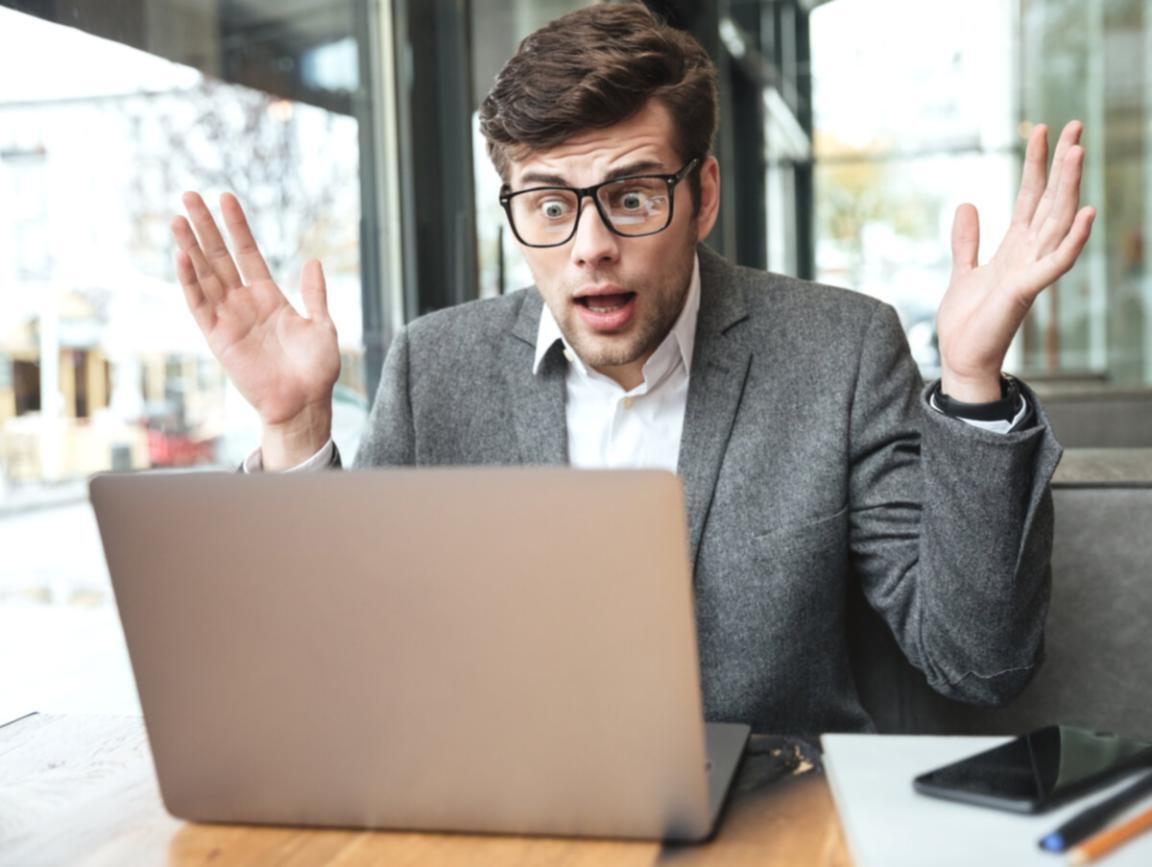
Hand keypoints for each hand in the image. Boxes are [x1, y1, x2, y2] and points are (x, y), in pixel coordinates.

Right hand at [172, 192, 339, 468]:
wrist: (304, 403)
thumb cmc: (316, 370)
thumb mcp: (323, 326)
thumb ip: (315, 294)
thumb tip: (313, 262)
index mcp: (269, 297)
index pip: (248, 253)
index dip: (237, 226)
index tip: (225, 198)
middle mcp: (245, 303)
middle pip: (220, 257)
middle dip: (205, 227)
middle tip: (190, 195)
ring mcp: (229, 318)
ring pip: (205, 275)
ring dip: (191, 247)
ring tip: (178, 217)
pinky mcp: (217, 337)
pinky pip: (199, 305)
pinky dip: (189, 281)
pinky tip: (181, 256)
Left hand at [936, 121, 1095, 401]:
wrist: (960, 357)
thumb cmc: (968, 321)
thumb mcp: (963, 271)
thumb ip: (967, 240)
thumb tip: (967, 204)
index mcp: (1015, 249)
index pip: (1031, 197)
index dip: (1037, 165)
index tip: (1042, 130)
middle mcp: (1029, 255)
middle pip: (1051, 201)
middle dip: (1062, 164)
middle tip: (1074, 124)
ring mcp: (1031, 272)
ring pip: (1057, 222)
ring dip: (1069, 188)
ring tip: (1078, 151)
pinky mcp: (1025, 291)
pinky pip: (1056, 262)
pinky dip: (1072, 239)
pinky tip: (1085, 213)